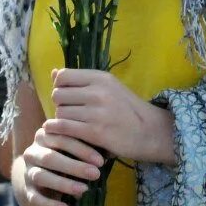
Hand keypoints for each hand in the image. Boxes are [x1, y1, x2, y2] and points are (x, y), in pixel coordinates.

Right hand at [19, 124, 104, 205]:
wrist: (40, 173)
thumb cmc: (65, 157)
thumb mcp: (73, 150)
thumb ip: (86, 149)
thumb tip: (110, 154)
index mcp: (44, 136)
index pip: (60, 138)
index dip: (80, 149)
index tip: (100, 160)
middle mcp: (32, 152)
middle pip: (49, 157)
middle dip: (74, 166)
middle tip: (95, 174)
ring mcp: (28, 171)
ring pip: (41, 176)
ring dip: (63, 183)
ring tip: (84, 190)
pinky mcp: (27, 190)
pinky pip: (35, 198)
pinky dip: (50, 204)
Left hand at [47, 68, 175, 163]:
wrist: (152, 132)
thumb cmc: (128, 109)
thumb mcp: (109, 87)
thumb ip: (81, 81)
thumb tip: (53, 73)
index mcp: (100, 78)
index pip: (63, 76)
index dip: (59, 86)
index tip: (67, 96)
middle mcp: (98, 92)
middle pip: (58, 95)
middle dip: (60, 105)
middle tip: (69, 113)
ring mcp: (97, 112)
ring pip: (60, 113)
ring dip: (62, 120)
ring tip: (72, 124)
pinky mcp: (96, 132)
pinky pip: (64, 127)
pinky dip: (57, 130)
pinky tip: (59, 132)